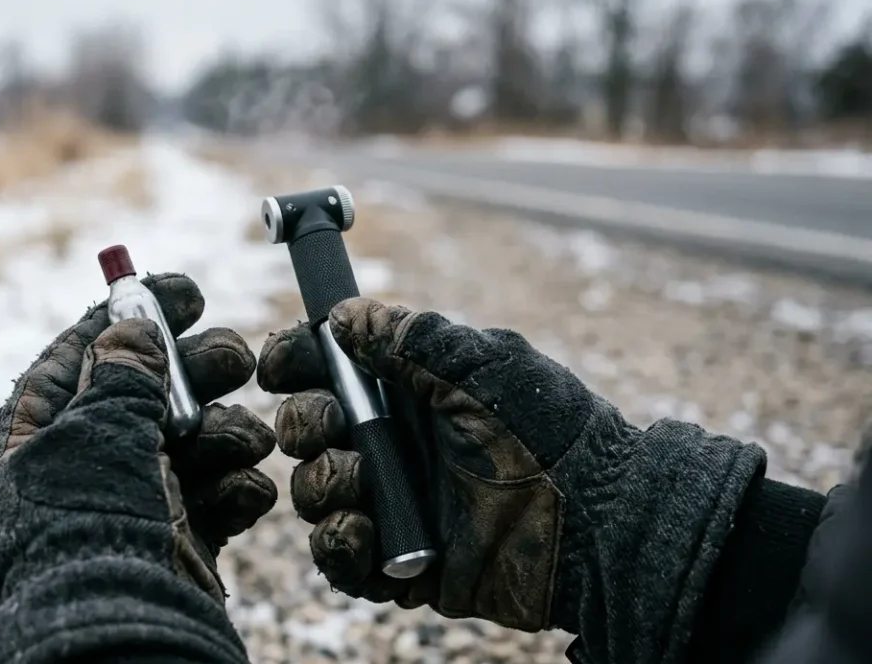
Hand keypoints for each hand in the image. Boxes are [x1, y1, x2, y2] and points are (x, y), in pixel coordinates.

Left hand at [0, 273, 277, 604]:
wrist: (117, 629)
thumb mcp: (95, 433)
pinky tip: (245, 489)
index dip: (132, 316)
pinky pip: (214, 495)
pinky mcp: (176, 539)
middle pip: (147, 393)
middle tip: (234, 358)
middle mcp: (83, 466)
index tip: (185, 290)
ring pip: (190, 442)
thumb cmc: (87, 528)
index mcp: (37, 437)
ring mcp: (133, 503)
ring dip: (225, 432)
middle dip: (196, 374)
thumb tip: (130, 327)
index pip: (82, 355)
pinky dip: (236, 488)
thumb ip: (120, 374)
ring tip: (244, 439)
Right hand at [258, 298, 763, 660]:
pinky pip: (337, 557)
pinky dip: (336, 543)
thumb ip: (407, 337)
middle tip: (332, 427)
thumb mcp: (479, 366)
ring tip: (359, 485)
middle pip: (306, 428)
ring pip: (313, 492)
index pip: (326, 368)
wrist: (595, 522)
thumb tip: (342, 314)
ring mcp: (391, 503)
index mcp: (406, 389)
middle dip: (304, 423)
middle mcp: (391, 443)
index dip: (294, 362)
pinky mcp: (397, 562)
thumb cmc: (547, 432)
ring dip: (321, 483)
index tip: (281, 366)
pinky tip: (361, 529)